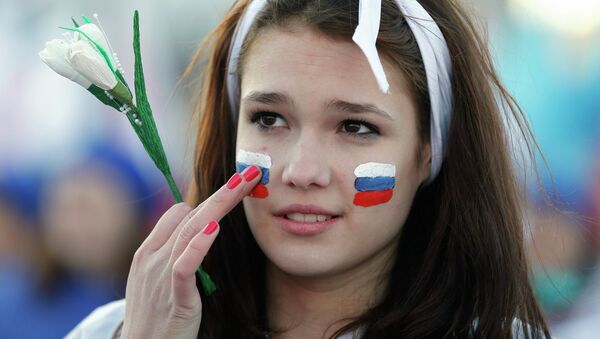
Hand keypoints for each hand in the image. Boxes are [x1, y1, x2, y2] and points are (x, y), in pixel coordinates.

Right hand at [120, 165, 261, 338]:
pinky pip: (184, 265)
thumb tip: (201, 232)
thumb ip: (177, 255)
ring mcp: (160, 275)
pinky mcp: (174, 297)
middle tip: (250, 173)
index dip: (209, 199)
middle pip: (190, 213)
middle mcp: (152, 257)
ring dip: (220, 204)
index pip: (178, 212)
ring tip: (243, 185)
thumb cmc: (156, 316)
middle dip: (223, 192)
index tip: (238, 187)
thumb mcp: (160, 280)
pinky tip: (213, 228)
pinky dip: (198, 245)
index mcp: (148, 251)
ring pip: (190, 229)